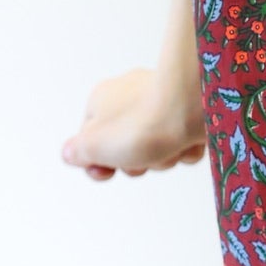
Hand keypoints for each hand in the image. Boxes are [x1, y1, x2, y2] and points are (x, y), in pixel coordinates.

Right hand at [60, 65, 205, 182]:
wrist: (193, 108)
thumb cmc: (141, 125)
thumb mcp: (92, 145)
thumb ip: (76, 152)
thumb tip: (71, 153)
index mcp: (102, 98)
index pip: (91, 140)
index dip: (96, 162)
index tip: (107, 171)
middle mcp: (131, 93)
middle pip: (127, 146)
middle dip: (136, 162)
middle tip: (141, 158)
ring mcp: (162, 99)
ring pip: (156, 146)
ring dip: (162, 158)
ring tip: (167, 147)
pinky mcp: (190, 108)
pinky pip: (182, 140)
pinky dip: (184, 147)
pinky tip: (187, 142)